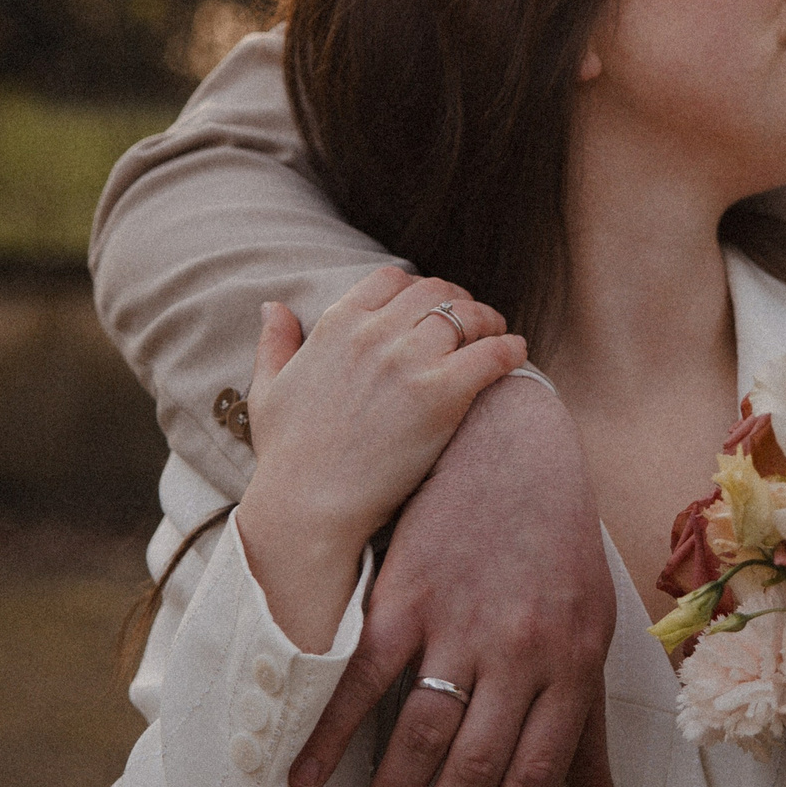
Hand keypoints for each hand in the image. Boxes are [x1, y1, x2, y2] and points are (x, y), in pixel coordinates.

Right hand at [239, 268, 525, 649]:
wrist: (308, 507)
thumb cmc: (288, 457)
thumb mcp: (268, 390)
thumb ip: (274, 343)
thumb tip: (274, 305)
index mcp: (337, 326)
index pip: (391, 279)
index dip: (418, 288)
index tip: (431, 306)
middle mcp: (374, 333)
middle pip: (435, 292)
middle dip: (459, 300)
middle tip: (474, 321)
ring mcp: (409, 361)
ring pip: (467, 315)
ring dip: (488, 321)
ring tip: (497, 335)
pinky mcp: (441, 394)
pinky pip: (491, 353)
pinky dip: (509, 348)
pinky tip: (516, 354)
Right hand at [285, 372, 618, 786]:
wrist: (509, 441)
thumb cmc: (556, 541)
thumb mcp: (591, 623)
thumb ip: (585, 715)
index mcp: (572, 663)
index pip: (535, 776)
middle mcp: (519, 650)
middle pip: (473, 770)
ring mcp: (459, 621)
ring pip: (419, 737)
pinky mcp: (405, 593)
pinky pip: (363, 679)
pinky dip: (331, 735)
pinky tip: (304, 780)